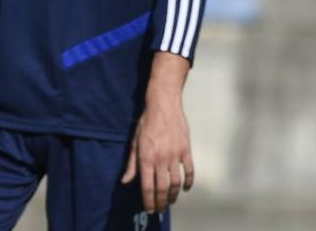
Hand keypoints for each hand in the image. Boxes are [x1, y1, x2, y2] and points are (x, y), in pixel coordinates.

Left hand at [120, 93, 193, 212]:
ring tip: (170, 201)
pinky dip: (189, 182)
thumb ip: (131, 164)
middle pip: (162, 189)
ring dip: (174, 195)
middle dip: (161, 203)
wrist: (163, 105)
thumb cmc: (146, 122)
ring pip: (176, 183)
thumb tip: (125, 181)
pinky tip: (185, 188)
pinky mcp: (186, 150)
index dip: (149, 201)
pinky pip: (190, 171)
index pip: (147, 186)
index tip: (149, 209)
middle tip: (160, 209)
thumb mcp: (134, 142)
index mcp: (146, 158)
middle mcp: (160, 159)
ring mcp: (175, 155)